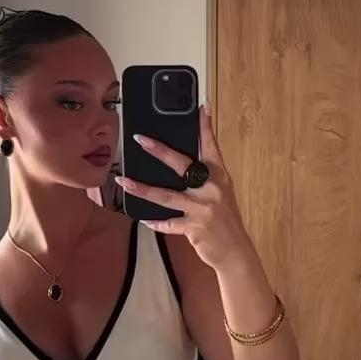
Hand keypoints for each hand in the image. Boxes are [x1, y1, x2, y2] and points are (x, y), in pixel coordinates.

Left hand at [117, 106, 250, 270]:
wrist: (235, 251)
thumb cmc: (225, 221)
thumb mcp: (220, 194)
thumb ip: (204, 179)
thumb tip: (182, 166)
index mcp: (219, 176)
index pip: (211, 147)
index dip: (205, 127)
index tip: (201, 108)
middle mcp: (211, 188)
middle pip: (182, 165)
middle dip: (160, 151)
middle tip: (141, 139)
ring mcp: (202, 208)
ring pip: (166, 195)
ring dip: (143, 189)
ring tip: (124, 181)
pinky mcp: (193, 227)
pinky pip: (168, 223)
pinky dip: (156, 222)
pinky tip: (144, 219)